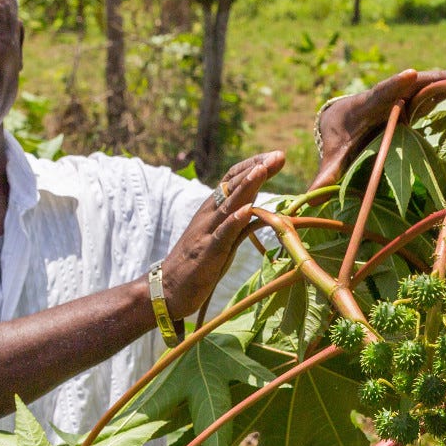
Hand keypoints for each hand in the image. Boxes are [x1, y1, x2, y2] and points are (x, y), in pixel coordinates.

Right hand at [160, 151, 284, 318]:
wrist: (167, 289)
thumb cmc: (198, 264)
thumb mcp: (223, 241)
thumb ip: (238, 225)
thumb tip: (258, 212)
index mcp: (213, 210)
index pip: (233, 180)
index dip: (254, 166)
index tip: (276, 157)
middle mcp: (209, 215)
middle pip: (233, 186)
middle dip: (256, 169)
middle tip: (278, 156)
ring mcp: (206, 232)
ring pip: (228, 205)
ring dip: (247, 186)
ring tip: (263, 169)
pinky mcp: (206, 252)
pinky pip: (221, 234)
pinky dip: (234, 221)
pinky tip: (247, 210)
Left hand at [312, 60, 445, 188]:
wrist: (343, 117)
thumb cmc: (340, 140)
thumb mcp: (333, 157)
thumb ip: (325, 174)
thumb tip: (307, 199)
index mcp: (367, 106)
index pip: (381, 93)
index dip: (395, 85)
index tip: (410, 75)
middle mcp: (391, 92)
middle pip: (416, 82)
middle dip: (438, 76)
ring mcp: (407, 91)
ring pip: (435, 79)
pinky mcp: (420, 94)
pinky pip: (444, 85)